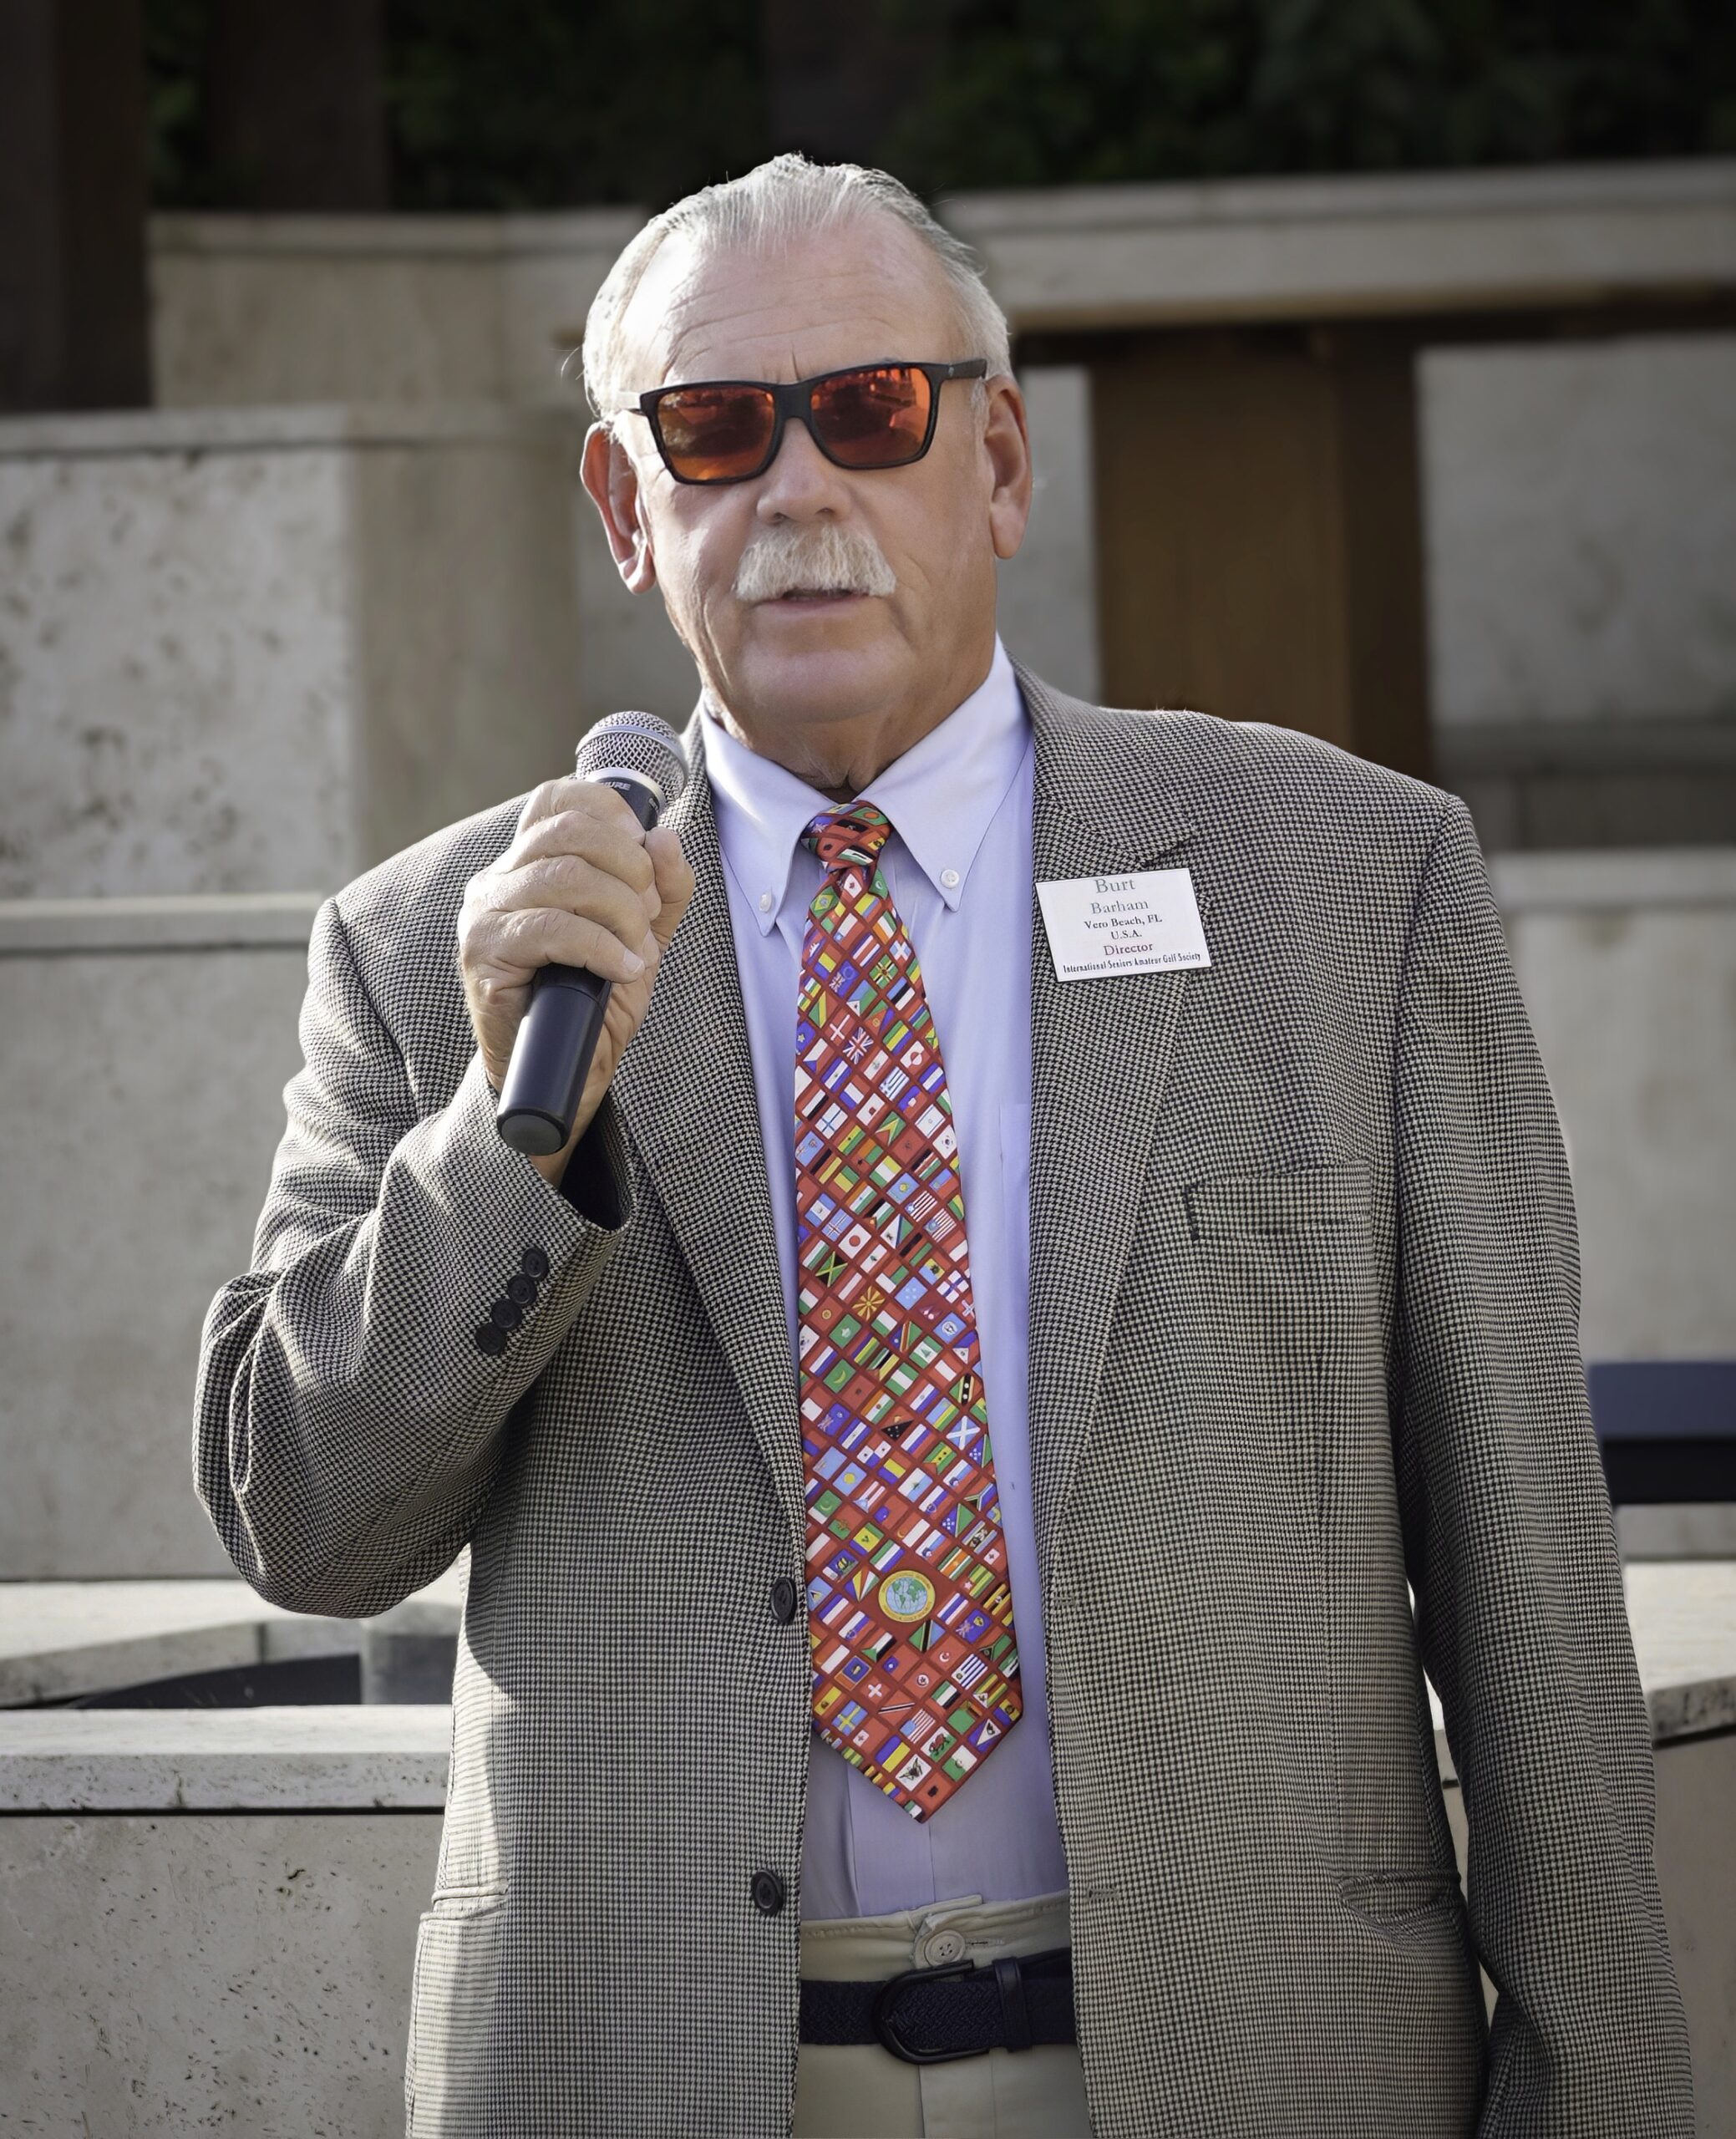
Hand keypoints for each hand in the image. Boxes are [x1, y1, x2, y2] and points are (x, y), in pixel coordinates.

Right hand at [458, 778, 695, 1178]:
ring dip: (621, 911)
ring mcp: (485, 914)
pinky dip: (602, 945)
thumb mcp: (643, 935)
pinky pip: (552, 928)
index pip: (557, 799)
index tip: (642, 851)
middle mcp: (498, 878)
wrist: (564, 1072)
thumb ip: (661, 888)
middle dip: (630, 869)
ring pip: (564, 877)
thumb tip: (662, 837)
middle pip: (571, 832)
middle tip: (647, 916)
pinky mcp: (483, 954)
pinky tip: (622, 968)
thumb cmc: (595, 1000)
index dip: (608, 811)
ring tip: (636, 949)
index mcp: (529, 863)